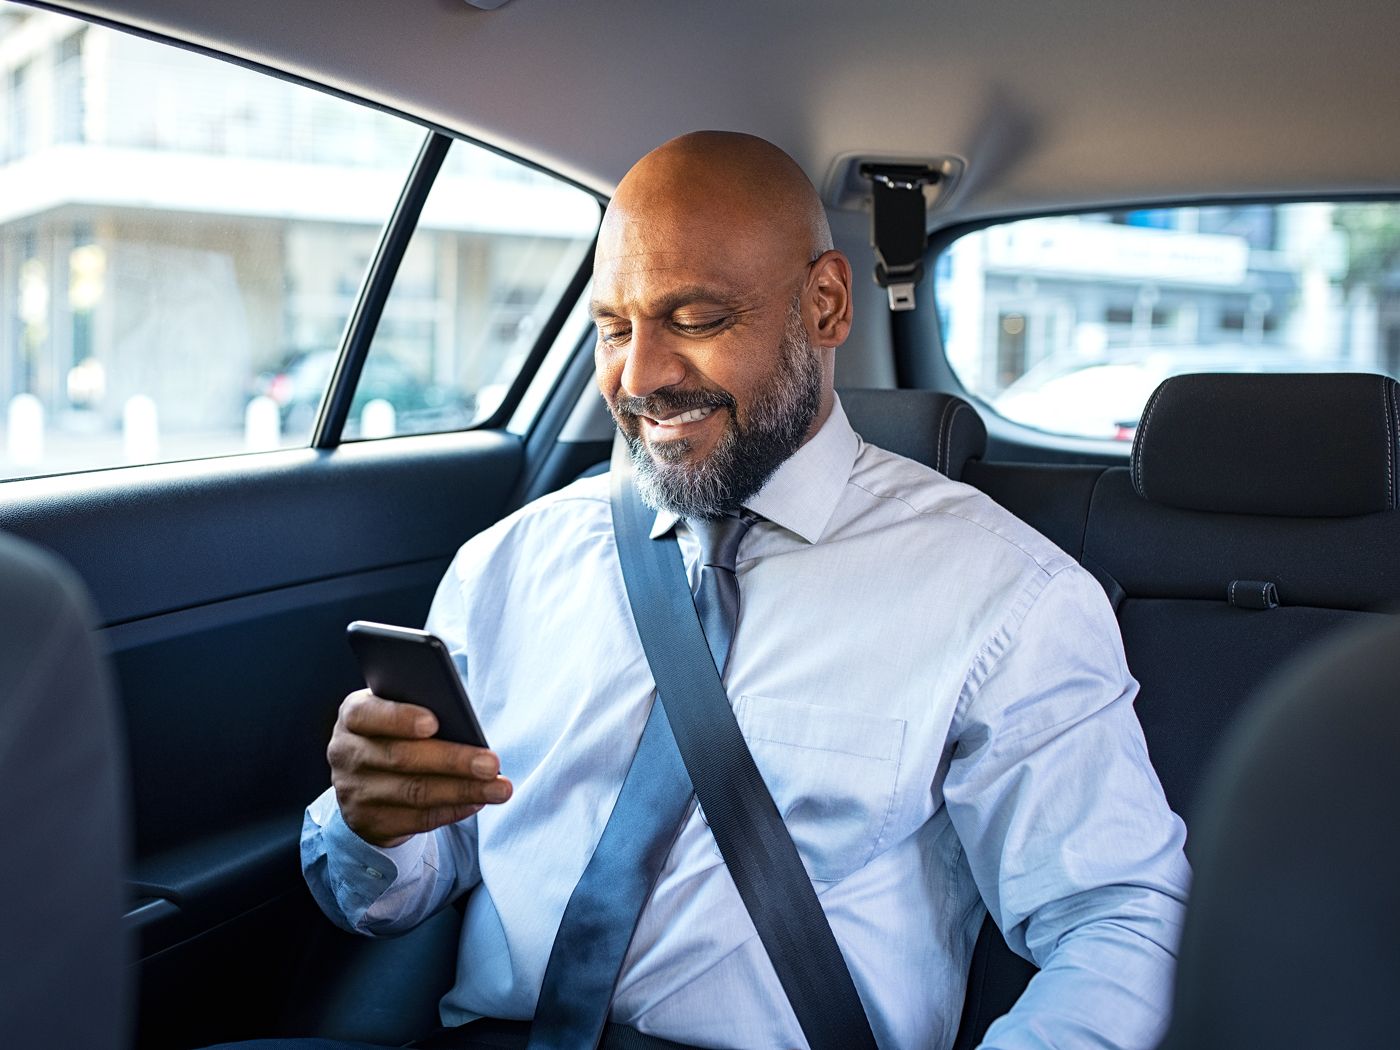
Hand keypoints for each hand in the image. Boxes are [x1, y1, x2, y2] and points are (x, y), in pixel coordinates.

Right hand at [327, 689, 512, 847]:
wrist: (366, 780)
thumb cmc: (396, 732)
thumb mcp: (397, 713)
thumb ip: (418, 709)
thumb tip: (461, 719)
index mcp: (353, 715)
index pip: (367, 714)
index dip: (399, 718)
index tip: (434, 722)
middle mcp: (346, 753)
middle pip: (401, 757)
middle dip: (452, 760)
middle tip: (492, 763)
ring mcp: (354, 791)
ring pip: (413, 792)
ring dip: (462, 791)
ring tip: (499, 788)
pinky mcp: (369, 822)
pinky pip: (417, 819)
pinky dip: (453, 811)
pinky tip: (479, 801)